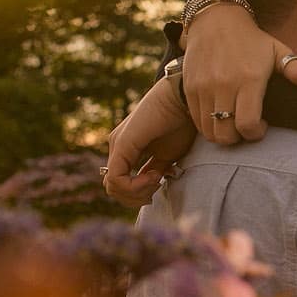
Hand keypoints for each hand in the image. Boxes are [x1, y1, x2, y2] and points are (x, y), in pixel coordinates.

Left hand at [102, 76, 198, 206]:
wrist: (184, 99)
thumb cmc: (181, 123)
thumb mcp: (167, 156)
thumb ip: (154, 170)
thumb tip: (149, 188)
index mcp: (126, 150)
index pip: (119, 184)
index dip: (138, 193)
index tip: (160, 182)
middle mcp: (116, 147)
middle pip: (113, 189)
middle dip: (136, 197)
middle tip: (157, 185)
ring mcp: (116, 144)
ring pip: (112, 187)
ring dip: (137, 193)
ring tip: (156, 179)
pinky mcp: (121, 144)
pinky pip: (117, 179)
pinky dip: (135, 186)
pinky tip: (154, 176)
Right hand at [181, 1, 296, 144]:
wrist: (215, 20)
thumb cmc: (252, 40)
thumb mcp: (277, 50)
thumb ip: (295, 68)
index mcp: (249, 79)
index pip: (247, 124)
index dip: (255, 134)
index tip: (262, 125)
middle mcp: (223, 85)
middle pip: (226, 134)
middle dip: (238, 139)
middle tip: (246, 127)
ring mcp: (203, 87)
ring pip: (209, 131)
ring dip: (222, 134)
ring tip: (233, 122)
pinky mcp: (189, 88)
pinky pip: (196, 120)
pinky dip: (208, 125)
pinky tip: (219, 114)